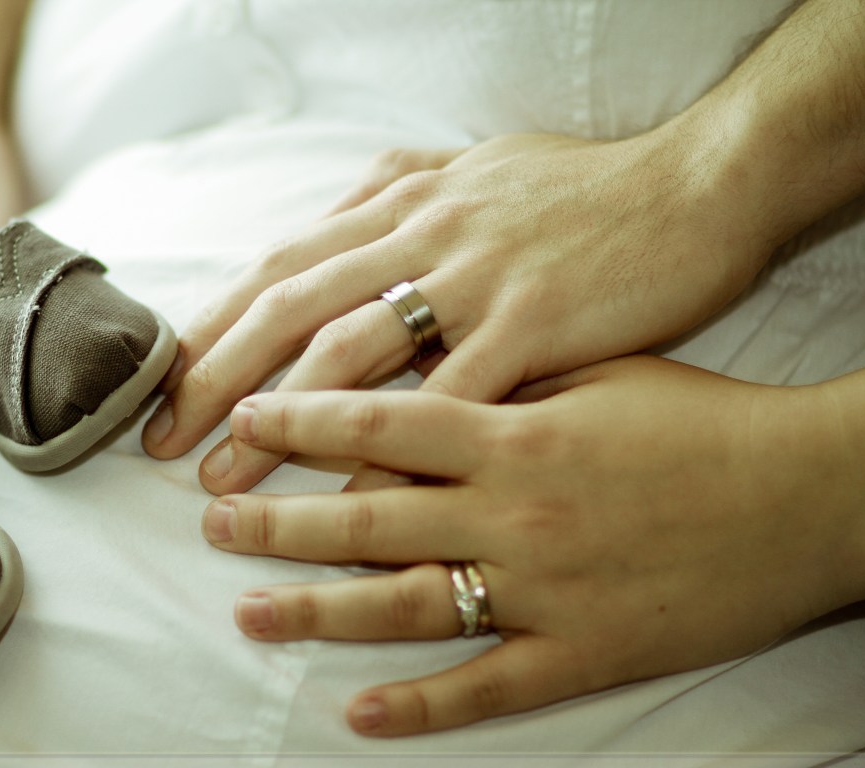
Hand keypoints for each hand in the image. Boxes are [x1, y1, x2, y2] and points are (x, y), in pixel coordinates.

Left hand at [142, 133, 775, 495]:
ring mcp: (475, 281)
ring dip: (276, 427)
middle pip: (290, 310)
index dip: (215, 329)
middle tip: (162, 448)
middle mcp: (422, 238)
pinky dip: (391, 451)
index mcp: (404, 208)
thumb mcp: (480, 168)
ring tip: (227, 491)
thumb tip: (349, 201)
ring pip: (348, 353)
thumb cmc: (588, 189)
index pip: (281, 268)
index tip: (167, 390)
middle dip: (216, 382)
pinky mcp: (535, 326)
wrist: (701, 186)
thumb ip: (406, 188)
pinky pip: (447, 398)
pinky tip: (349, 503)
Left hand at [198, 356, 864, 735]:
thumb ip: (497, 367)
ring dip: (318, 610)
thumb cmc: (702, 419)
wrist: (808, 490)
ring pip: (408, 601)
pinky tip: (358, 710)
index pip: (379, 419)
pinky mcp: (585, 651)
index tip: (239, 420)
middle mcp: (515, 508)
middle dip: (278, 519)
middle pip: (369, 515)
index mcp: (515, 428)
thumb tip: (407, 359)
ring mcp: (545, 587)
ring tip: (250, 612)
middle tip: (209, 520)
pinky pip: (489, 684)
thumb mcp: (594, 368)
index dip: (299, 420)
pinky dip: (421, 703)